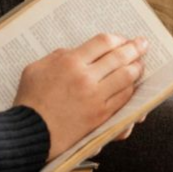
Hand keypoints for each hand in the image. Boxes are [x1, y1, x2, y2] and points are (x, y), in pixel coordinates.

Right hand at [14, 34, 148, 160]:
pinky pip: (124, 99)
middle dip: (135, 48)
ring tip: (140, 64)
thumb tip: (78, 52)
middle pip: (119, 57)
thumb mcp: (36, 69)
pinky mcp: (101, 115)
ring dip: (137, 69)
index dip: (117, 39)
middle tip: (143, 44)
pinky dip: (132, 90)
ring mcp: (96, 97)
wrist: (30, 132)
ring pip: (127, 77)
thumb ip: (59, 56)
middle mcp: (86, 78)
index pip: (103, 42)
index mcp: (69, 62)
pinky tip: (133, 85)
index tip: (123, 40)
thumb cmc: (29, 101)